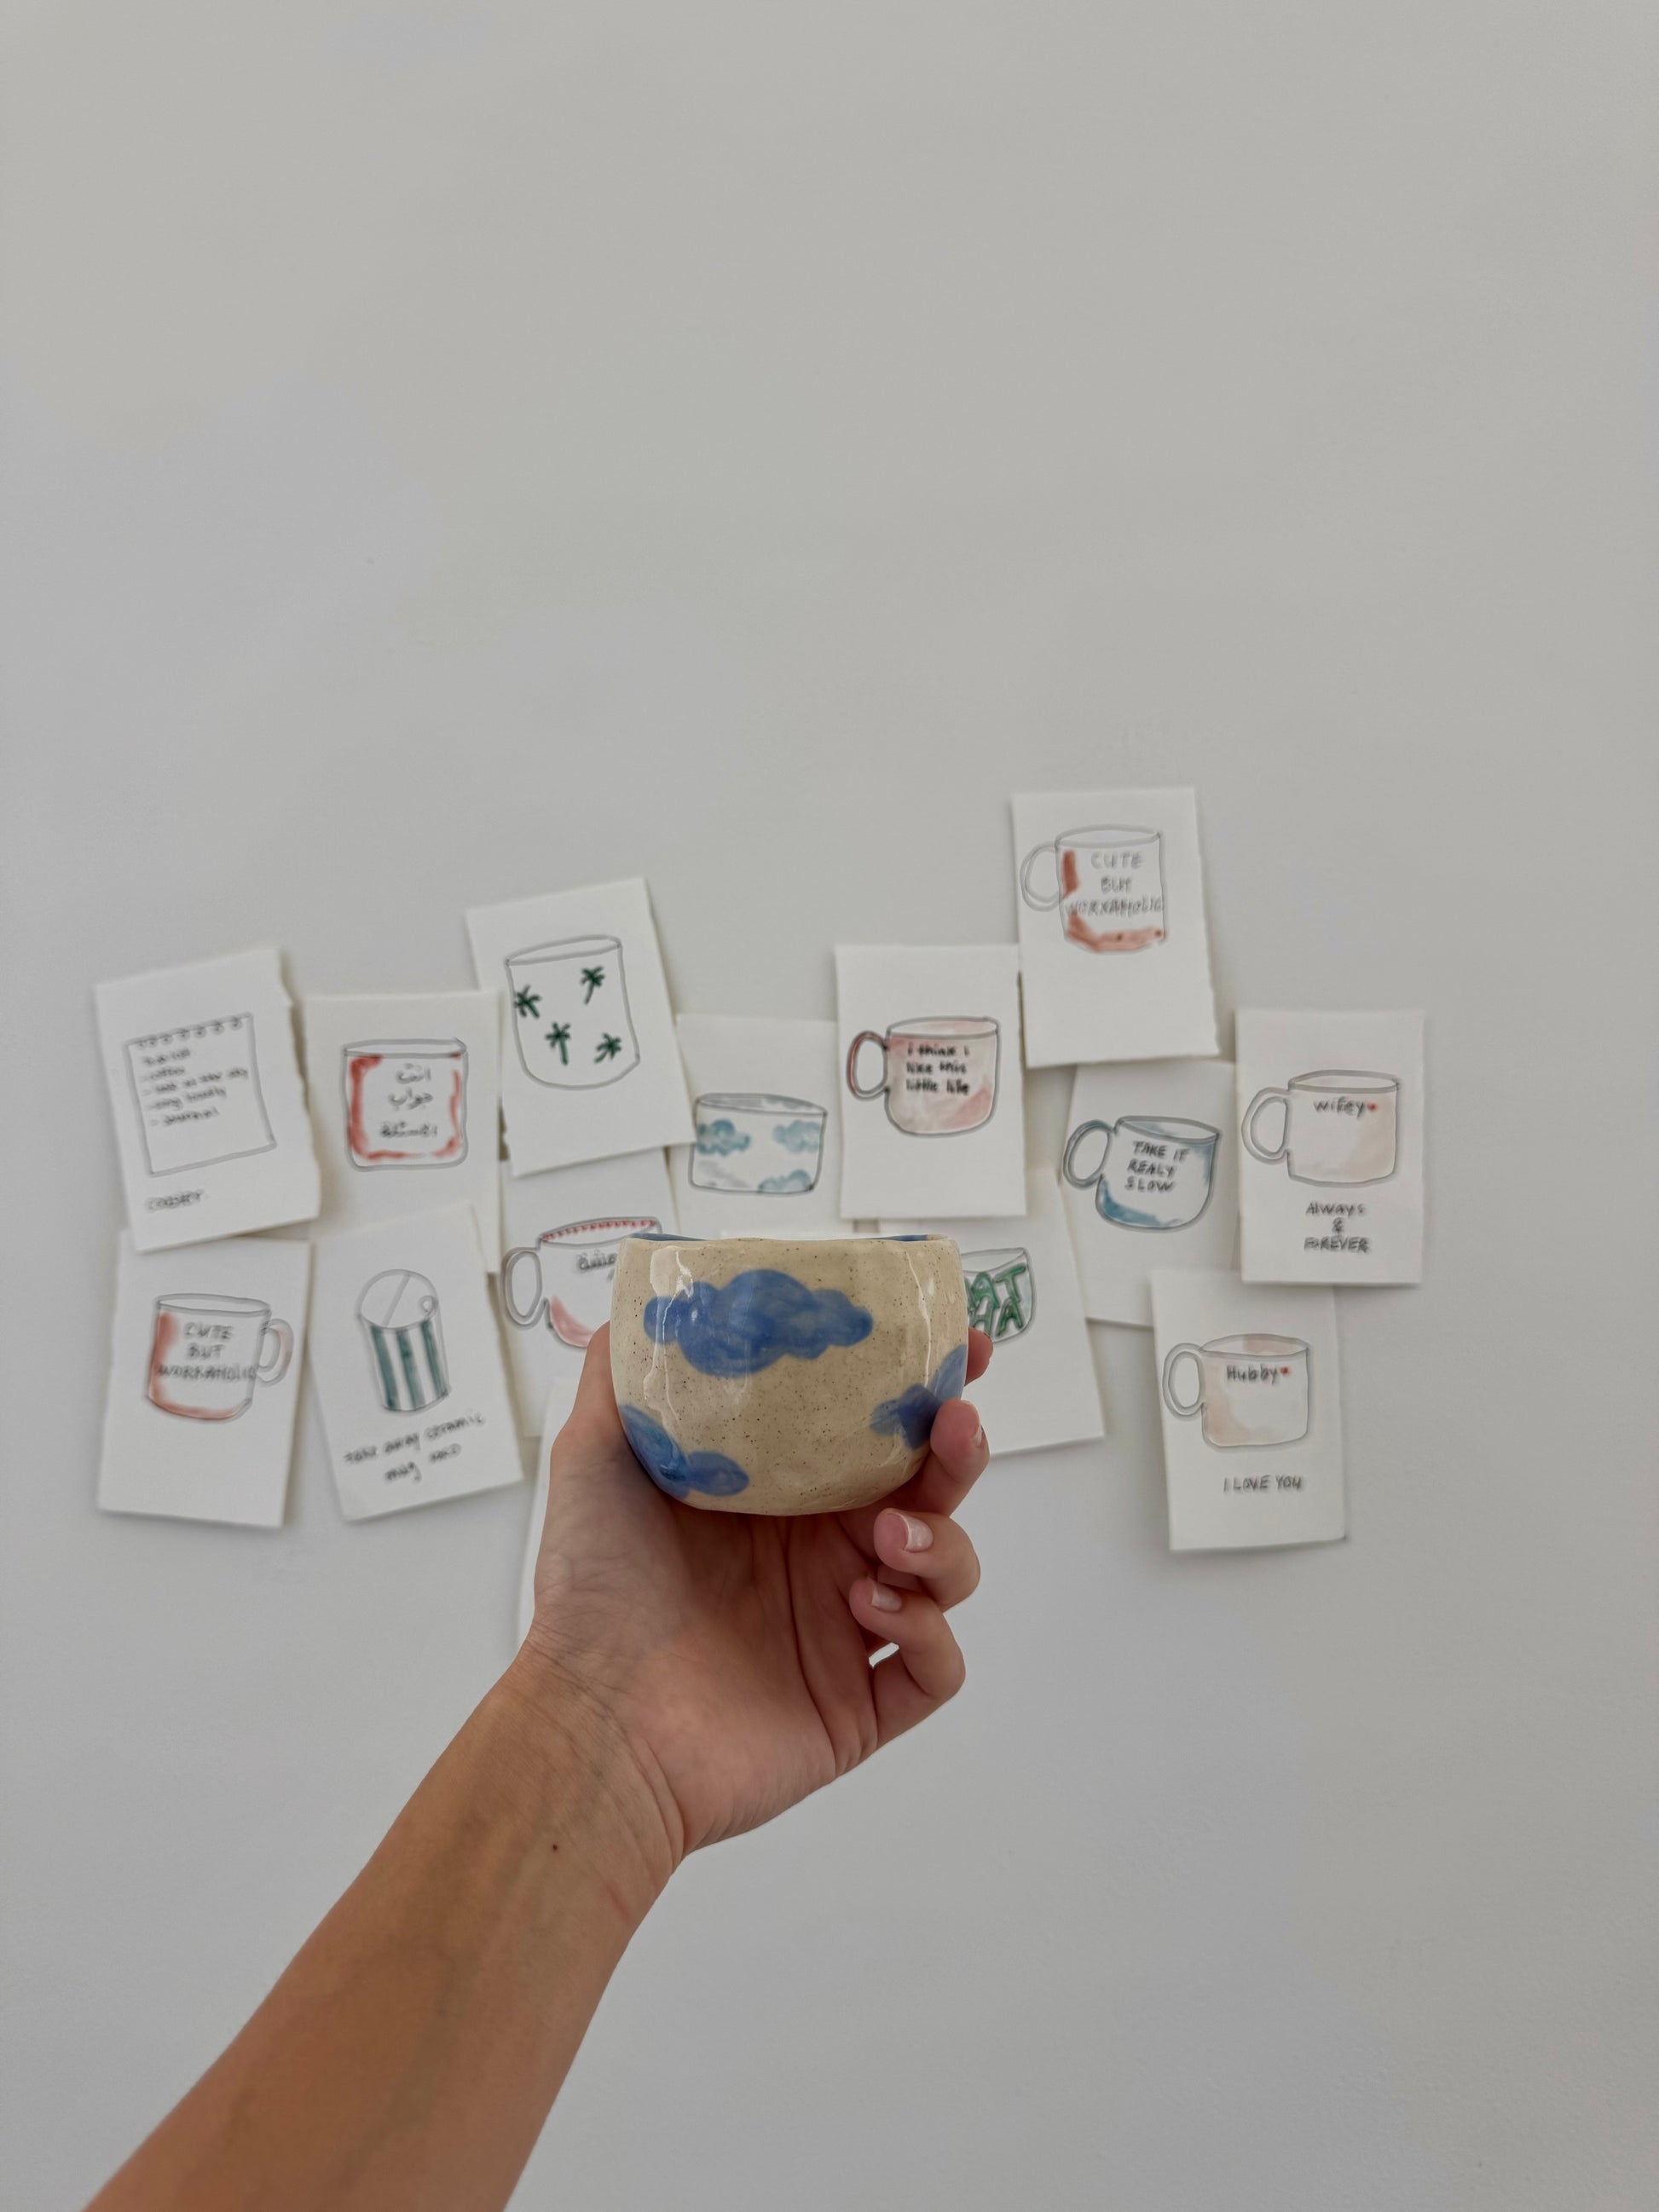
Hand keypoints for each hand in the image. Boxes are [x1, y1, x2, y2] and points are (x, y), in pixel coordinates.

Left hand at [519, 1325, 992, 1871]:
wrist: (594, 1721)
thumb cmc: (590, 1590)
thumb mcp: (595, 1457)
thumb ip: (623, 1376)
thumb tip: (646, 1300)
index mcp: (781, 1497)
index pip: (875, 1430)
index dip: (925, 1387)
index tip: (960, 1347)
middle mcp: (822, 1556)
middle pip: (931, 1489)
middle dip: (958, 1450)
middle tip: (951, 1423)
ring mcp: (845, 1632)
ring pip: (950, 1571)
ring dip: (943, 1544)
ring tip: (886, 1540)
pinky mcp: (857, 1706)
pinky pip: (937, 1668)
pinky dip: (926, 1631)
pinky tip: (866, 1607)